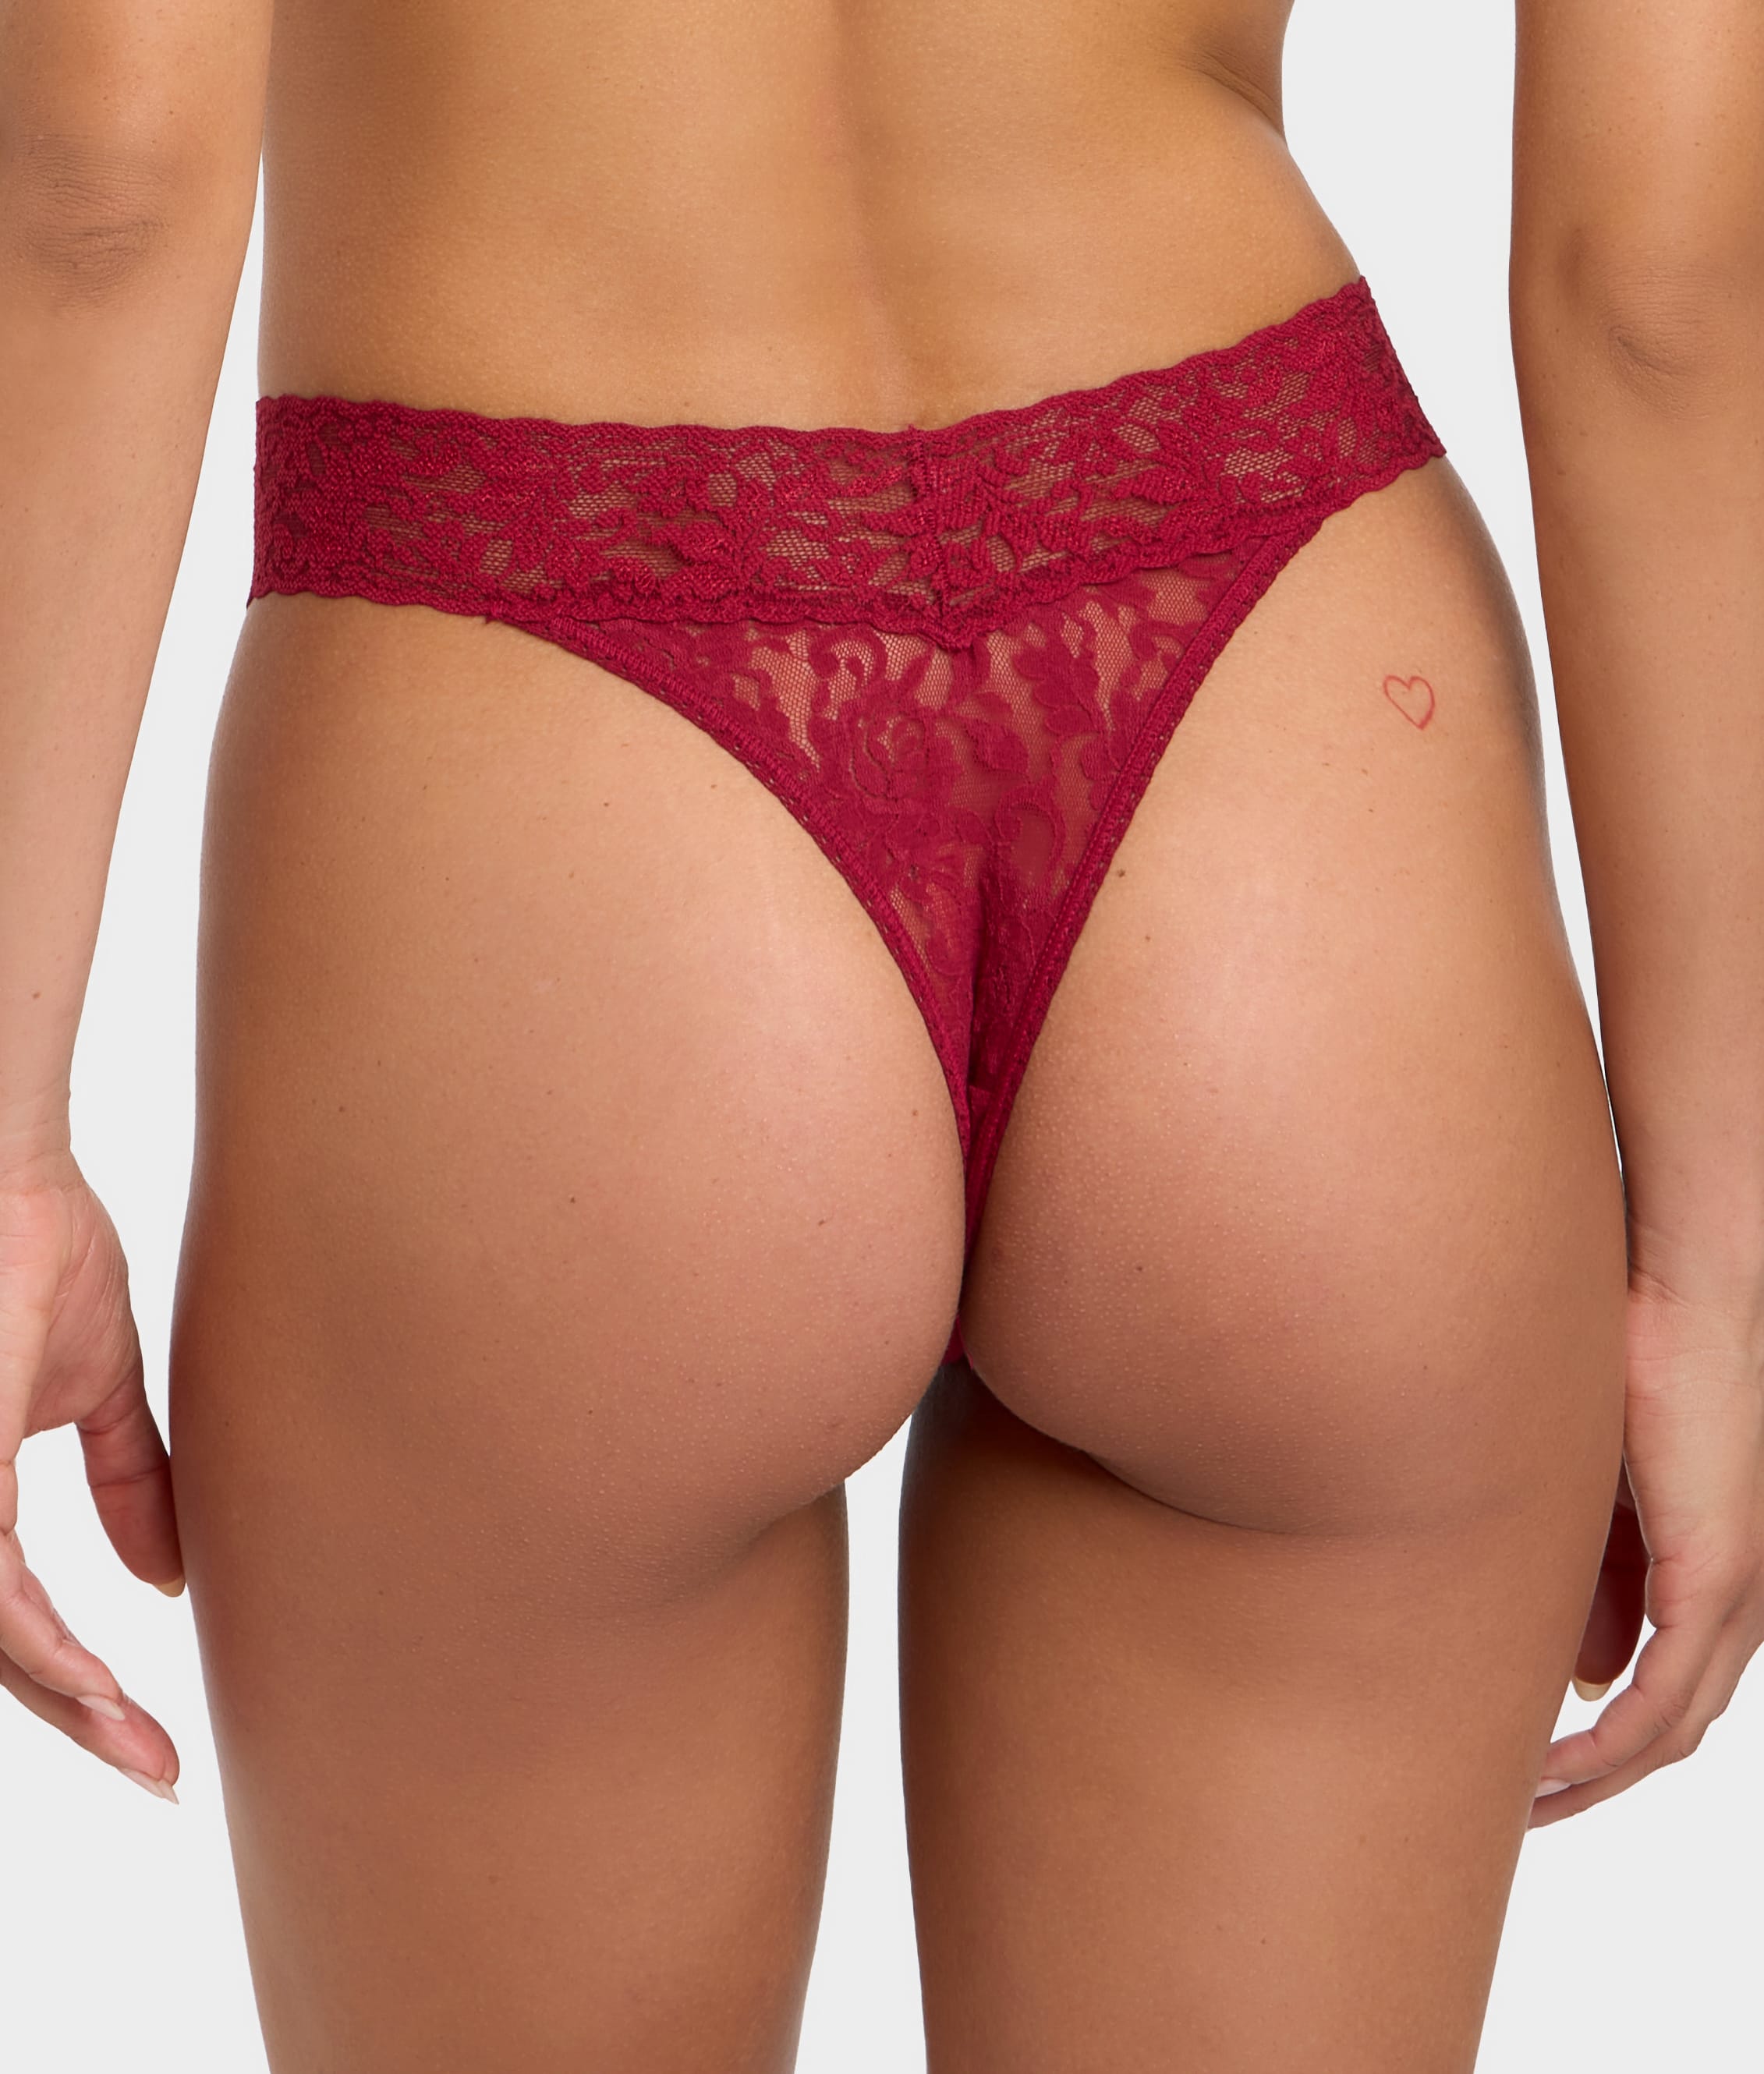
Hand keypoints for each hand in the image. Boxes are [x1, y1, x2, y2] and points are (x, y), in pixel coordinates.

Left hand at [0, 1154, 182, 1800]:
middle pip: (0, 1653)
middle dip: (81, 1722)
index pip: (14, 1622)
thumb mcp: (95, 1389)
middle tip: (157, 1772)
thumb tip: (167, 1578)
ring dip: (69, 1702)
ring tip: (139, 1744)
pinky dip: (44, 1644)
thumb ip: (130, 1482)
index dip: (77, 1685)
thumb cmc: (38, 1251)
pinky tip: (100, 1679)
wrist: (13, 1174)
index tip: (148, 1735)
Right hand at [1530, 1266, 1763, 1824]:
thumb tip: (1583, 1671)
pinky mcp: (1719, 1576)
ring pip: (1674, 1724)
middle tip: (1526, 1804)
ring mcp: (1740, 1591)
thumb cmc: (1639, 1359)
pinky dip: (1612, 1743)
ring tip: (1528, 1800)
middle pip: (1675, 1724)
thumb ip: (1597, 1576)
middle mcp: (1743, 1595)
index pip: (1666, 1683)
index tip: (1532, 1756)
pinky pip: (1666, 1695)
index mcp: (1717, 1570)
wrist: (1688, 1296)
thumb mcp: (1600, 1490)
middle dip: (1597, 1777)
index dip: (1603, 1735)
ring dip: (1598, 1774)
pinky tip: (1560, 1765)